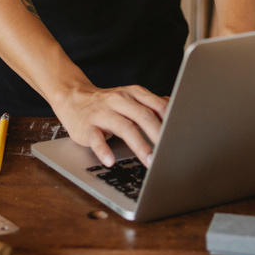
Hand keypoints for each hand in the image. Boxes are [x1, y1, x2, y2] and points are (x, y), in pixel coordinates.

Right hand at [53, 84, 168, 167]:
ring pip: (124, 127)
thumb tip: (179, 112)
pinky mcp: (86, 126)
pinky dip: (103, 150)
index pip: (156, 105)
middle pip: (143, 115)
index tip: (181, 136)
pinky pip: (96, 138)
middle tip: (169, 152)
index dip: (170, 120)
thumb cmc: (108, 103)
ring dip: (139, 144)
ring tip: (149, 161)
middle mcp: (119, 100)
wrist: (73, 97)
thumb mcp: (131, 99)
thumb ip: (153, 105)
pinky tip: (110, 161)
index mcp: (133, 93)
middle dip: (158, 134)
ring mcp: (102, 112)